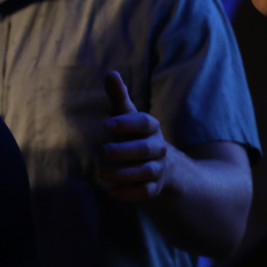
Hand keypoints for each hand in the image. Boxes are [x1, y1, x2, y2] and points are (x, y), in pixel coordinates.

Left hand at [99, 72, 167, 200]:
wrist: (164, 165)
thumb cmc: (136, 135)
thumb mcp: (128, 116)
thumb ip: (119, 97)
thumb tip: (111, 73)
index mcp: (150, 128)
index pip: (144, 122)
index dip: (127, 123)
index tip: (106, 125)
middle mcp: (157, 148)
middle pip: (146, 150)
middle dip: (125, 151)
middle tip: (104, 151)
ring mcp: (157, 169)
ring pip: (147, 172)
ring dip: (125, 174)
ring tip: (103, 174)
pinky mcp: (155, 187)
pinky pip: (146, 192)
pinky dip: (130, 193)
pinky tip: (111, 192)